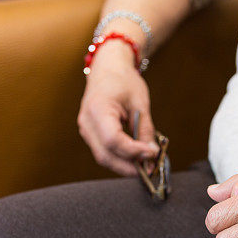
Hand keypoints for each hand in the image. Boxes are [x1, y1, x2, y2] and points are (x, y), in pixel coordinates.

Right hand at [78, 41, 158, 175]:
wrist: (107, 69)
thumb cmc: (123, 80)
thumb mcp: (140, 102)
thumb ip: (145, 129)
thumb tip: (151, 154)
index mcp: (98, 109)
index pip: (113, 140)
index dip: (133, 151)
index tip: (151, 154)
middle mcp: (87, 123)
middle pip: (105, 155)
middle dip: (129, 166)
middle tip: (150, 168)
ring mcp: (86, 130)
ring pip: (104, 157)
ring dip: (124, 165)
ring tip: (145, 164)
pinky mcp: (90, 135)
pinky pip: (104, 152)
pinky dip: (120, 158)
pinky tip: (135, 158)